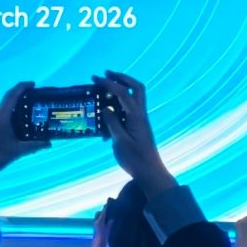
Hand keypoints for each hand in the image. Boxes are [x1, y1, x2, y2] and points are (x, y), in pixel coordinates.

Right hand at [99, 71, 175, 194]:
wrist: (150, 172)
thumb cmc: (135, 159)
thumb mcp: (120, 141)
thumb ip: (113, 123)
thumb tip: (106, 108)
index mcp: (136, 116)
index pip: (123, 93)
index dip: (109, 83)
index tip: (95, 78)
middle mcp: (141, 114)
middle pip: (137, 88)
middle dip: (122, 78)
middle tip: (107, 74)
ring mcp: (141, 119)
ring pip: (136, 96)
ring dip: (123, 87)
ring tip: (107, 86)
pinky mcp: (139, 126)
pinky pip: (131, 107)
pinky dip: (121, 101)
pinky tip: (109, 108)